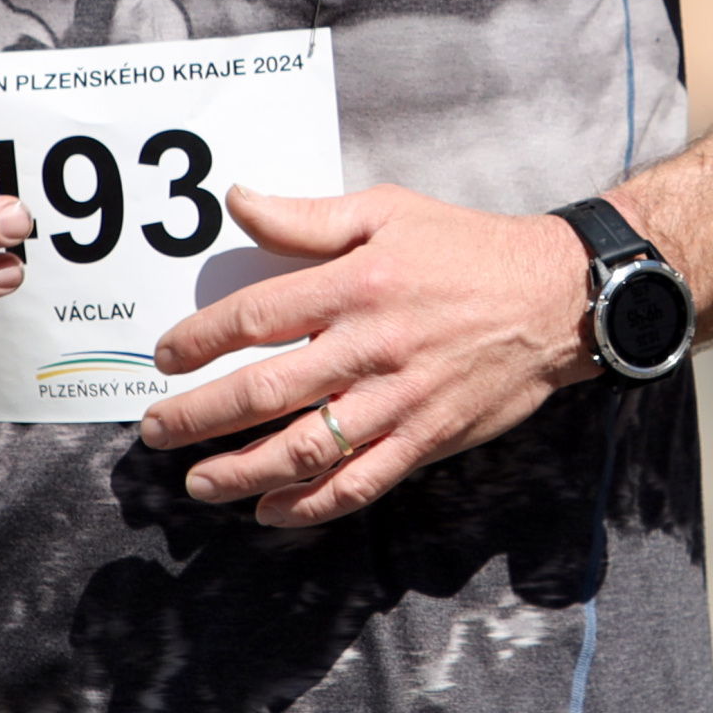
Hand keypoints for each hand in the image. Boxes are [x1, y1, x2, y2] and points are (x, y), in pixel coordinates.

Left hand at [137, 184, 596, 527]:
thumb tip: (237, 201)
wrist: (556, 298)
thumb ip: (306, 217)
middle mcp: (371, 346)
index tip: (165, 358)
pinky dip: (311, 504)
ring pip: (305, 448)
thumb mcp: (387, 210)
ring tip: (198, 483)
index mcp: (355, 284)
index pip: (255, 317)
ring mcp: (399, 400)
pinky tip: (271, 511)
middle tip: (155, 430)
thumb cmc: (467, 248)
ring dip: (242, 472)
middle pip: (265, 391)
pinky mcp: (426, 439)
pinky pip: (360, 483)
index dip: (200, 341)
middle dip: (200, 417)